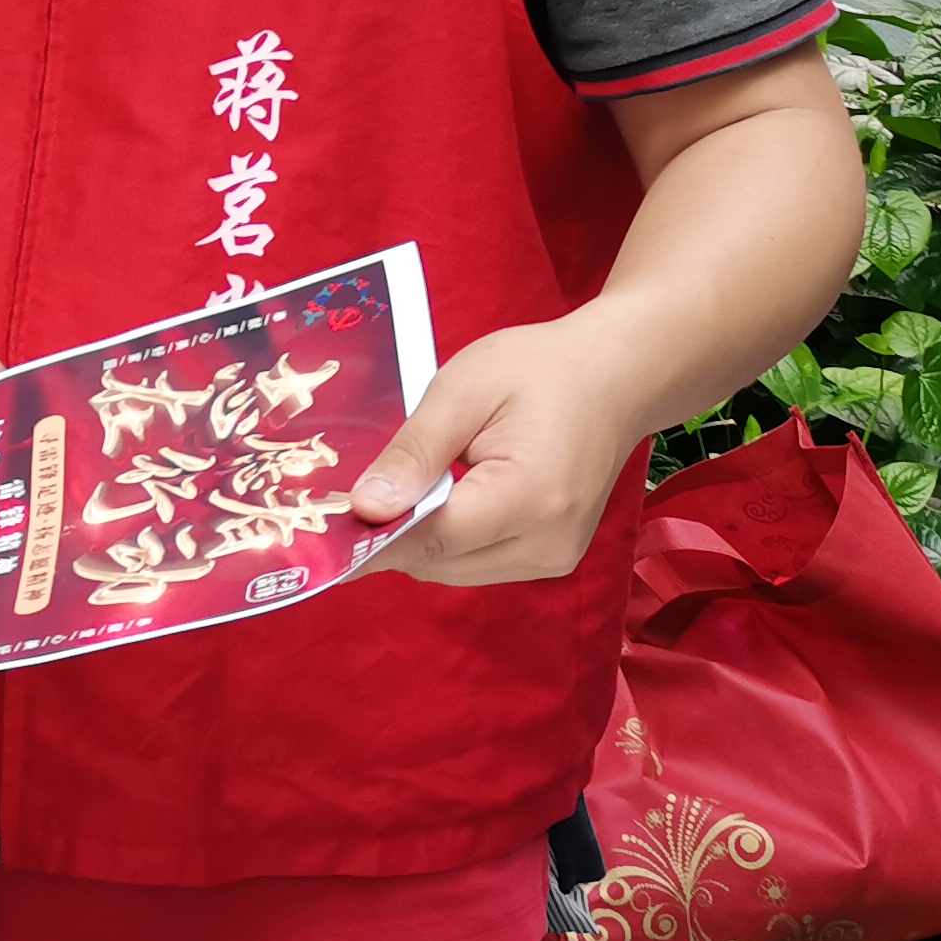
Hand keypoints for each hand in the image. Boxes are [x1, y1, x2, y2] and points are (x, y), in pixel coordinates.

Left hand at [349, 315, 645, 587]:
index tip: (323, 523)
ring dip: (419, 539)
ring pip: (453, 570)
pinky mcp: (554, 558)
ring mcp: (555, 557)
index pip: (429, 541)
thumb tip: (365, 507)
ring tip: (403, 486)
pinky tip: (441, 496)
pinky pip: (478, 563)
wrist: (617, 376)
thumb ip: (414, 452)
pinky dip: (449, 539)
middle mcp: (546, 544)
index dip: (372, 535)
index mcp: (528, 498)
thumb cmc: (540, 370)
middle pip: (437, 563)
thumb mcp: (464, 390)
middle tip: (353, 493)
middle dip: (391, 534)